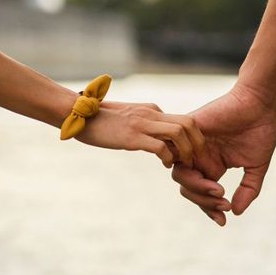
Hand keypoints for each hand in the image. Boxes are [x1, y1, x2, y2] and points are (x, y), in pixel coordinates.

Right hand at [76, 101, 205, 167]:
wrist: (77, 113)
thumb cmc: (99, 120)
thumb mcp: (127, 119)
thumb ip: (143, 125)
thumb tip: (155, 140)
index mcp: (151, 109)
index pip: (183, 120)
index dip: (193, 139)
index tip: (193, 155)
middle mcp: (151, 113)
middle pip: (189, 123)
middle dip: (199, 144)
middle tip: (197, 161)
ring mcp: (141, 123)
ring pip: (179, 132)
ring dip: (186, 151)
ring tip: (183, 164)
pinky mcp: (131, 136)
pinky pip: (159, 146)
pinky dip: (167, 158)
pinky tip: (164, 165)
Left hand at [171, 84, 275, 225]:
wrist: (259, 104)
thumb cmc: (259, 131)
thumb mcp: (256, 167)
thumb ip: (247, 190)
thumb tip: (235, 212)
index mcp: (212, 166)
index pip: (202, 194)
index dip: (210, 209)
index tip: (222, 221)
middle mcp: (198, 158)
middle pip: (187, 188)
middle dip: (203, 200)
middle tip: (222, 200)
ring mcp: (191, 145)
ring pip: (179, 175)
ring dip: (197, 187)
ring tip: (218, 188)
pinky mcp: (188, 131)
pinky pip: (173, 152)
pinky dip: (184, 165)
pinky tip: (204, 174)